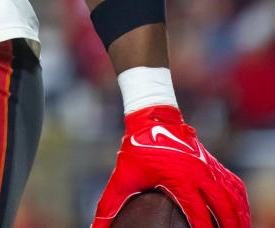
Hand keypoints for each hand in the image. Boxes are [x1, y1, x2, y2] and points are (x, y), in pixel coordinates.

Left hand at [92, 105, 248, 227]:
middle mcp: (199, 173)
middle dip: (229, 225)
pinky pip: (234, 185)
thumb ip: (110, 204)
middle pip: (224, 206)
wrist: (152, 118)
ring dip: (238, 215)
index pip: (198, 211)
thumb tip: (97, 227)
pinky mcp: (214, 163)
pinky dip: (239, 201)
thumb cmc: (136, 148)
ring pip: (233, 196)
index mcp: (179, 177)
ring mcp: (209, 167)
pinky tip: (239, 213)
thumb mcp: (122, 177)